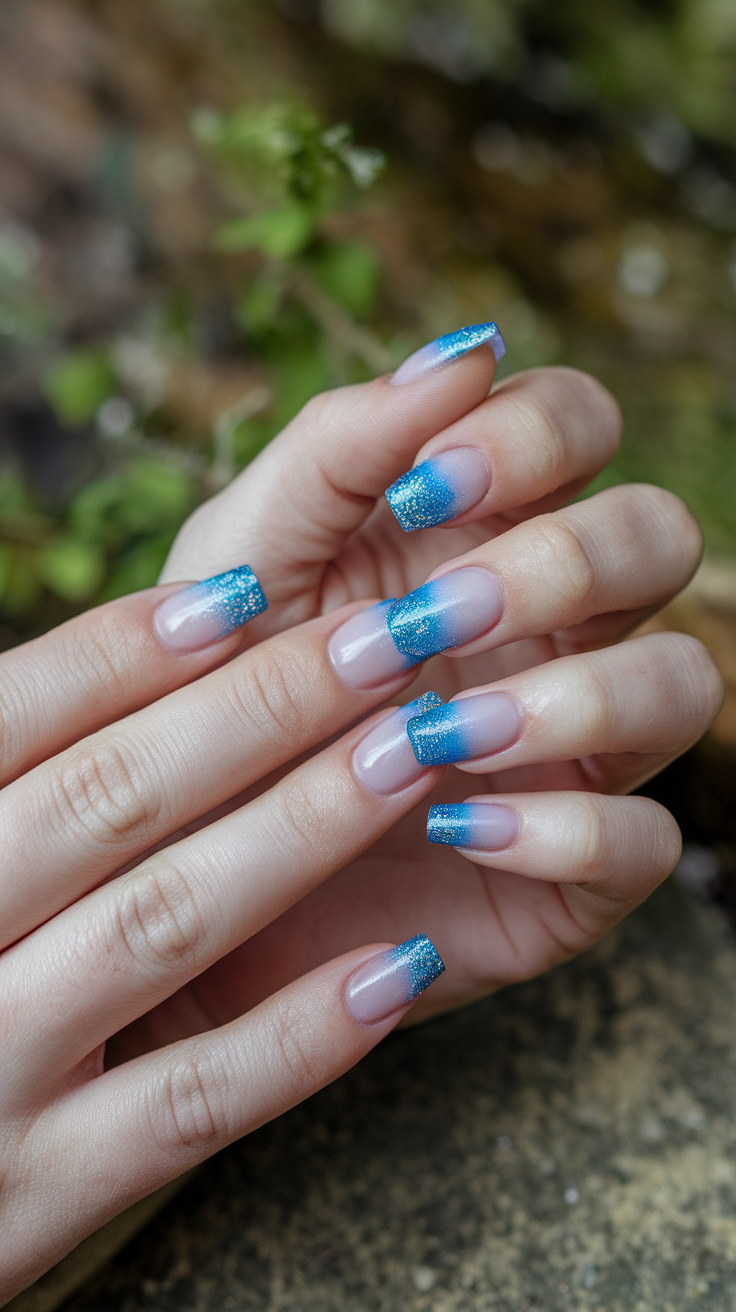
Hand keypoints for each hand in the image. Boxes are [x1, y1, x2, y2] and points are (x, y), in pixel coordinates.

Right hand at [0, 588, 446, 1297]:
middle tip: (381, 644)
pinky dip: (300, 1033)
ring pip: (163, 924)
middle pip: (109, 800)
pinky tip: (400, 963)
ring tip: (410, 756)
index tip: (243, 599)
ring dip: (301, 830)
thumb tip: (149, 654)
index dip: (125, 652)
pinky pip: (190, 1101)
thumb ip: (17, 788)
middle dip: (259, 710)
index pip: (13, 721)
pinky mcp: (39, 1193)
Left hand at [158, 332, 723, 1021]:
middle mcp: (552, 625)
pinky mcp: (572, 863)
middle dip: (564, 562)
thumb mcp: (245, 555)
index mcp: (483, 528)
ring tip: (437, 734)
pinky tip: (462, 830)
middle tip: (435, 613)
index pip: (583, 426)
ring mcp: (574, 742)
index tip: (428, 483)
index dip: (536, 434)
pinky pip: (648, 840)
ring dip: (579, 697)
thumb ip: (340, 447)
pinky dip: (570, 830)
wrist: (184, 857)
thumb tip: (465, 351)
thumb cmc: (216, 684)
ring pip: (682, 681)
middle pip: (660, 536)